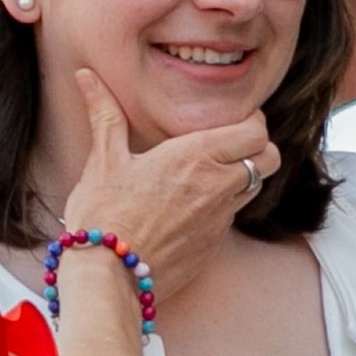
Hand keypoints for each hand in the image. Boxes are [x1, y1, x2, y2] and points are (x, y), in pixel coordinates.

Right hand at [60, 68, 277, 301]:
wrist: (108, 277)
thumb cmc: (104, 216)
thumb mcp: (103, 159)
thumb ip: (105, 114)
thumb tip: (87, 77)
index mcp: (196, 156)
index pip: (256, 130)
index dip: (249, 122)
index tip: (228, 120)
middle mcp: (217, 186)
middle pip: (269, 157)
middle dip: (255, 148)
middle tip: (227, 145)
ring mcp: (220, 220)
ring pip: (255, 188)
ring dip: (241, 177)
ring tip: (208, 174)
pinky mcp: (214, 246)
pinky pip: (232, 218)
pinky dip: (222, 207)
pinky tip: (190, 207)